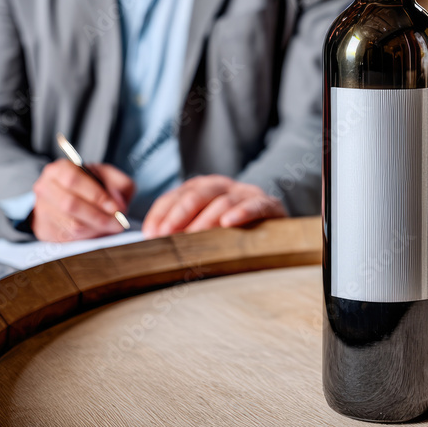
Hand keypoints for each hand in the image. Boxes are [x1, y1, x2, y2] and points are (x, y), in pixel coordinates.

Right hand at [31, 161, 135, 241]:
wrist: (67, 196)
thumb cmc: (90, 185)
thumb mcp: (108, 176)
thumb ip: (119, 184)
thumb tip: (118, 204)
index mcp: (59, 169)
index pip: (74, 180)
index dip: (96, 195)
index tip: (116, 207)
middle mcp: (45, 188)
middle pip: (70, 205)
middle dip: (99, 216)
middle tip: (118, 222)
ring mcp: (42, 210)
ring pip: (70, 225)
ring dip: (96, 228)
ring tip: (112, 226)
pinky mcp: (44, 229)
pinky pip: (69, 238)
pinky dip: (88, 237)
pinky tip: (99, 231)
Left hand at [141, 174, 286, 237]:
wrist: (276, 228)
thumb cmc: (233, 232)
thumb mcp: (205, 228)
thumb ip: (181, 230)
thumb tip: (154, 240)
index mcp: (204, 188)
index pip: (178, 194)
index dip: (163, 213)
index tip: (152, 233)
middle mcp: (223, 186)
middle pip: (198, 193)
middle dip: (180, 214)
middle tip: (168, 236)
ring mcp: (247, 193)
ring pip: (223, 200)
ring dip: (206, 219)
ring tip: (195, 236)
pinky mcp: (269, 205)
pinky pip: (256, 205)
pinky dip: (242, 212)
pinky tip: (228, 223)